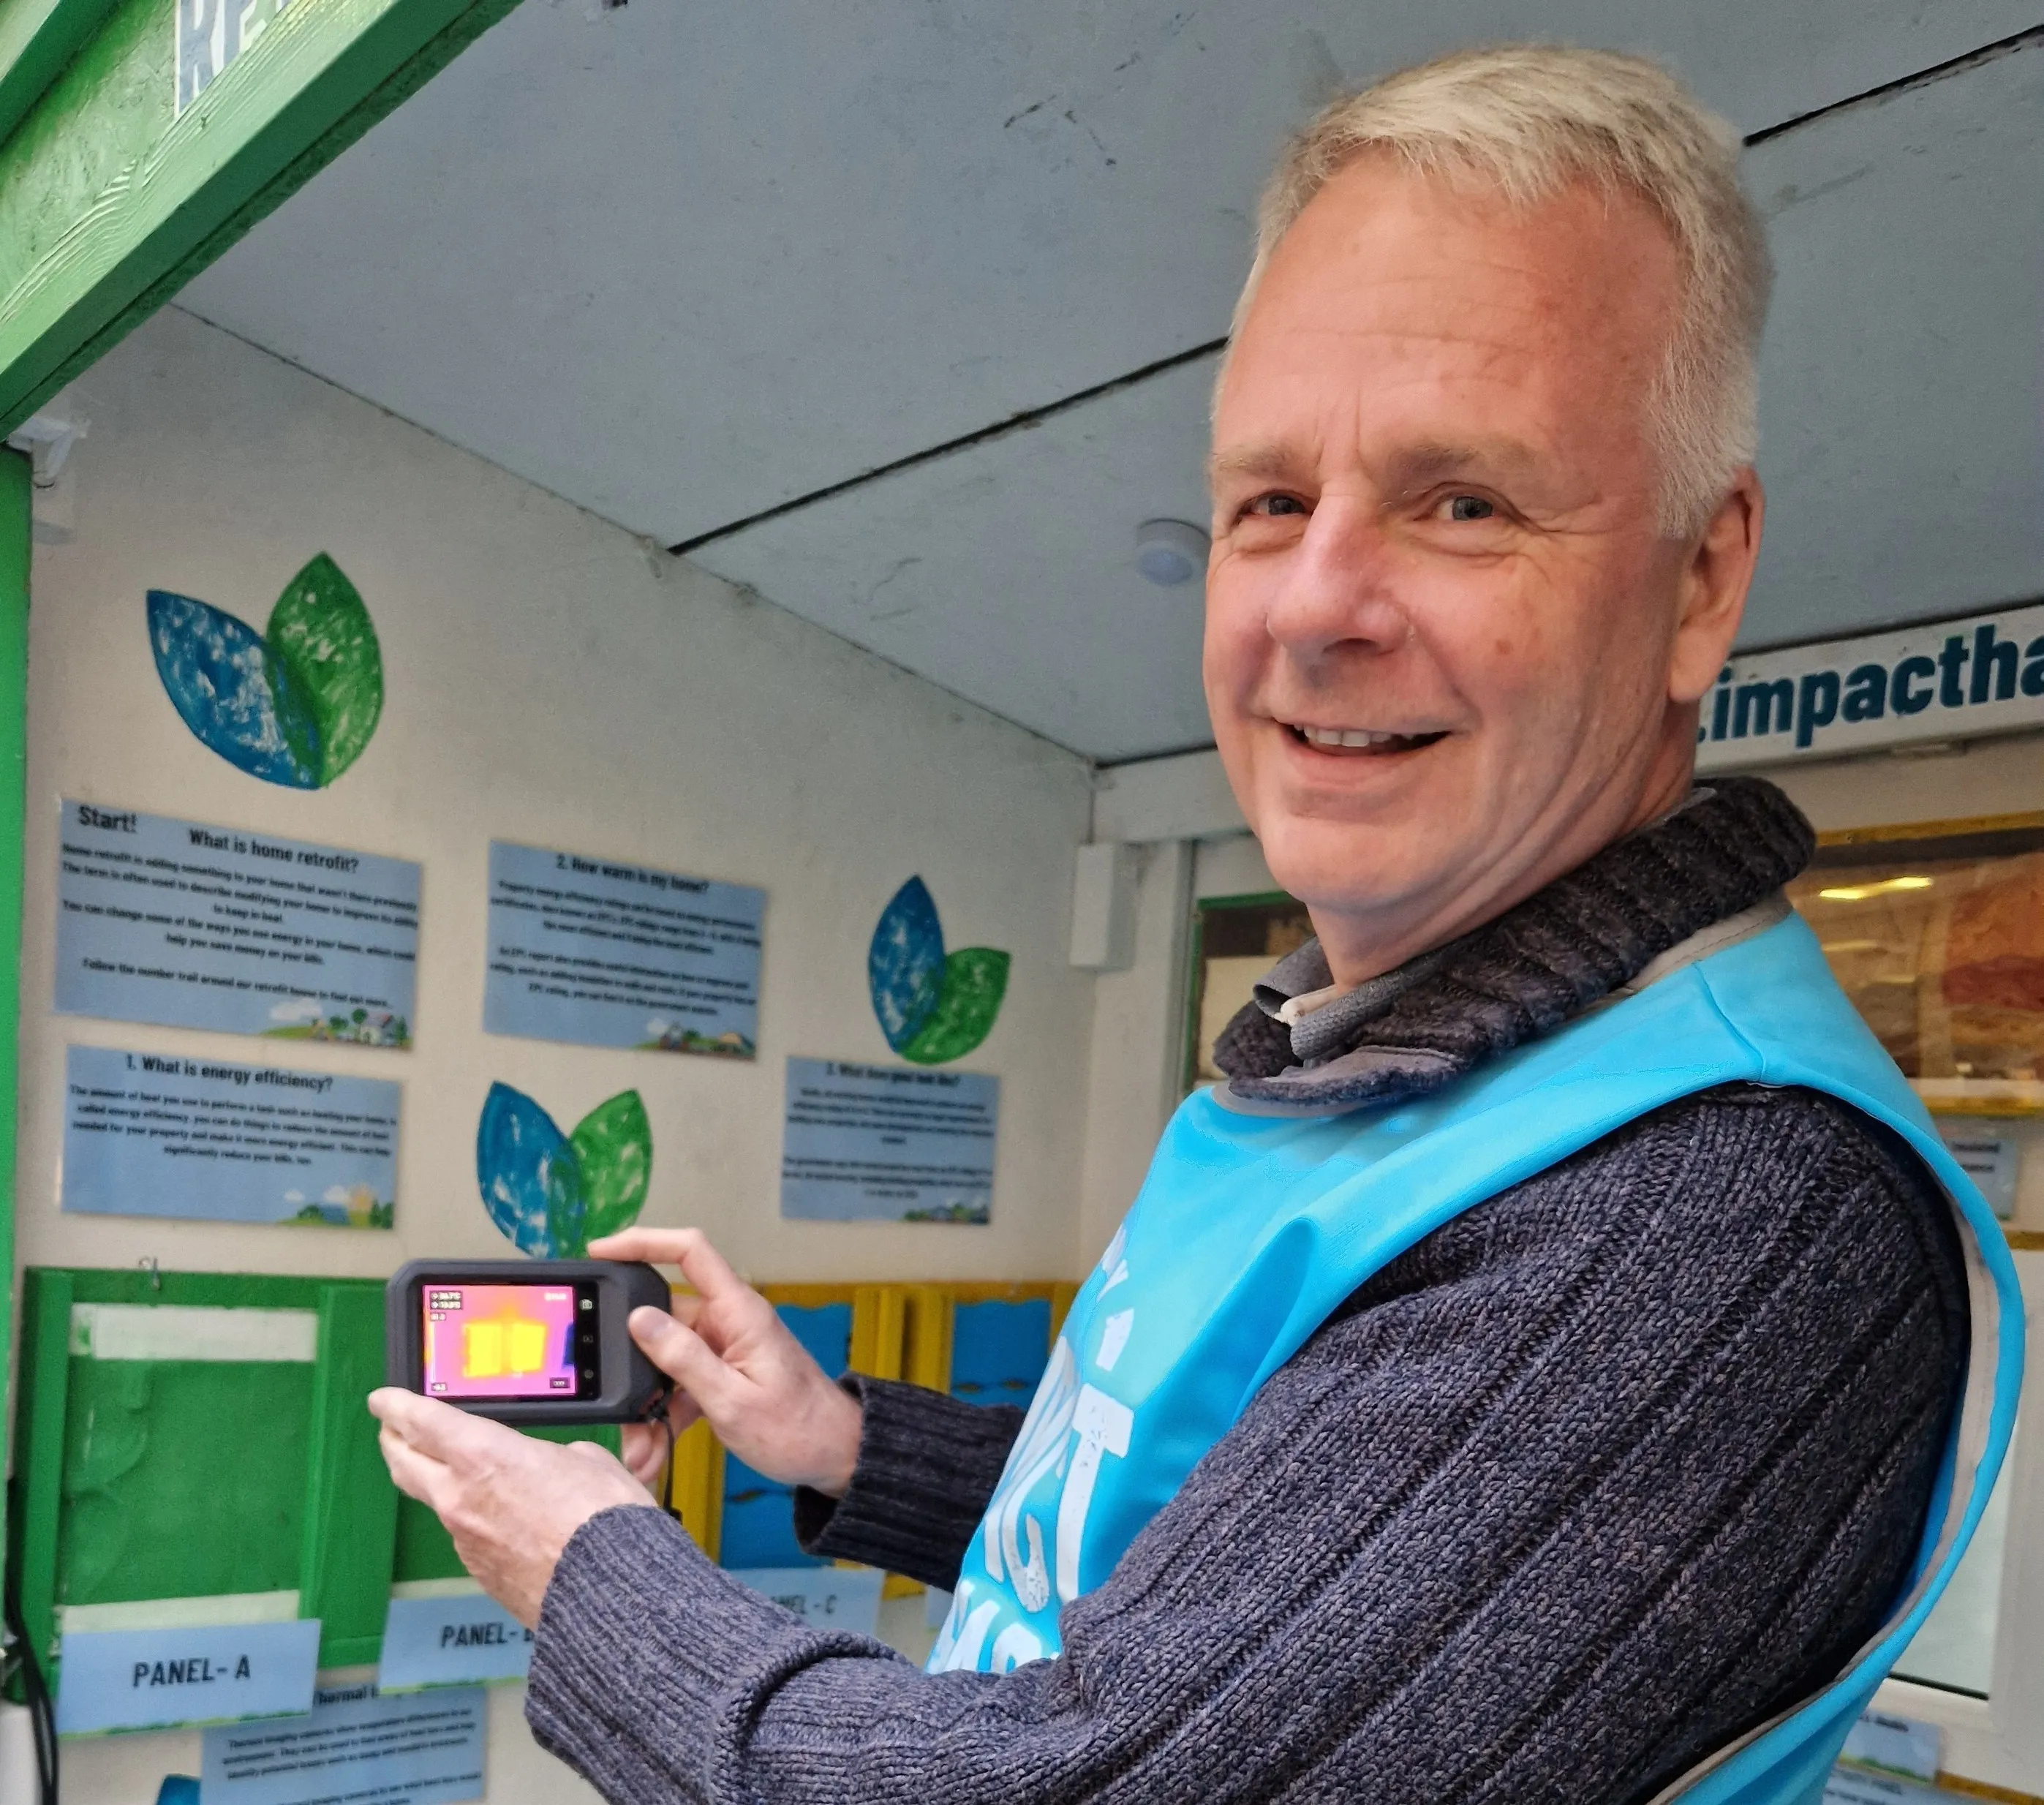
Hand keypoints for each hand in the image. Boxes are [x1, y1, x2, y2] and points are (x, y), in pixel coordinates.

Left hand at [369, 1387, 653, 1625]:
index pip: (419, 1421)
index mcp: (483, 1454)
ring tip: (456, 1471)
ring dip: (436, 1482)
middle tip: (394, 1428)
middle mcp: (459, 1496)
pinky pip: (465, 1534)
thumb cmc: (601, 1517)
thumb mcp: (587, 1459)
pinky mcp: (478, 1571)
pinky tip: (499, 1517)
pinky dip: (472, 1519)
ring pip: (434, 1500)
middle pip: (403, 1462)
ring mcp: (464, 1538)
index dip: (394, 1406)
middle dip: (394, 1440)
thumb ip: (552, 1456)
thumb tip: (550, 1468)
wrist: (606, 1590)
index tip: (382, 1400)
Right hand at [588, 1227, 863, 1497]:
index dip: (644, 1241)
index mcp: (738, 1312)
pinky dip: (663, 1417)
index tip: (601, 1251)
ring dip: (646, 1406)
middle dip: (632, 1365)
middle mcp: (728, 1322)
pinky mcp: (721, 1374)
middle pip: (663, 1320)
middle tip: (614, 1404)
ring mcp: (724, 1348)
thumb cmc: (797, 1428)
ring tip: (639, 1450)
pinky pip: (679, 1385)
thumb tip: (640, 1320)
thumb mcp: (732, 1400)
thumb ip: (685, 1360)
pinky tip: (653, 1451)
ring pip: (664, 1362)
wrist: (834, 1455)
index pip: (690, 1252)